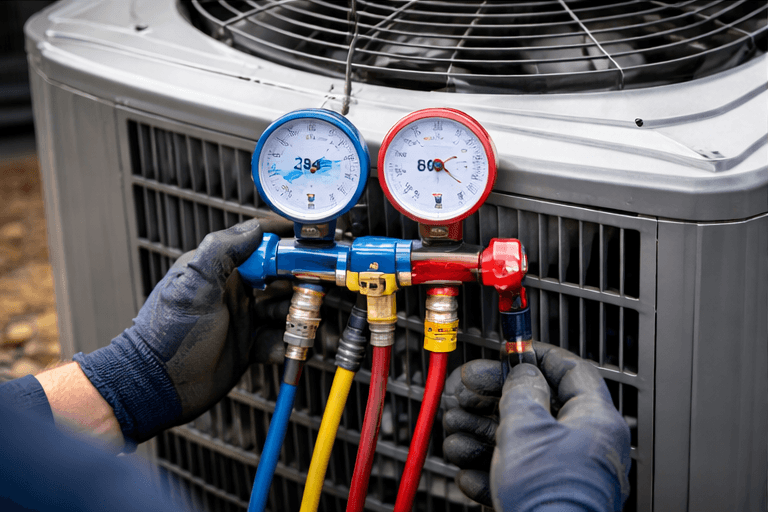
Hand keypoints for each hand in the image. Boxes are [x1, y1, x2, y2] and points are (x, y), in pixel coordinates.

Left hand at [74, 218, 290, 447]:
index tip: (310, 240)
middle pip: (281, 276)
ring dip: (296, 316)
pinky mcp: (249, 345)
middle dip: (300, 281)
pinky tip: (283, 348)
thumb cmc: (167, 335)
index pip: (259, 243)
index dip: (286, 240)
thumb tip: (253, 227)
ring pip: (285, 309)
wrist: (158, 386)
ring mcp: (244, 318)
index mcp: (221, 269)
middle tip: (315, 287)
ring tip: (298, 324)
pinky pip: (279, 340)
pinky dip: (286, 344)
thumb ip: (222, 251)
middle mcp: (235, 290)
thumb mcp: (194, 286)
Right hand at [443, 343, 630, 510]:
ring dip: (481, 435)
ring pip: (519, 442)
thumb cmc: (550, 497)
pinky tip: (470, 473)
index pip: (572, 371)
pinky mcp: (545, 499)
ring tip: (457, 431)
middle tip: (466, 392)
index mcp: (594, 421)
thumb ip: (522, 390)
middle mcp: (584, 447)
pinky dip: (489, 472)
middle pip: (536, 406)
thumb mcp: (526, 427)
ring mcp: (565, 475)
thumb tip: (523, 373)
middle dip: (493, 399)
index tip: (513, 351)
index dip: (538, 357)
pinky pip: (515, 476)